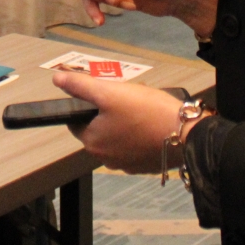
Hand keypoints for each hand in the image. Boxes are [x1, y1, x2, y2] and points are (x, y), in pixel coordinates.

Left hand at [50, 71, 188, 173]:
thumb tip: (57, 79)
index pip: (78, 120)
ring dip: (125, 122)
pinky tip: (152, 123)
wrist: (187, 136)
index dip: (90, 103)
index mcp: (93, 143)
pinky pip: (135, 145)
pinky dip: (139, 134)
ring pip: (118, 135)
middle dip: (110, 112)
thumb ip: (81, 86)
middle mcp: (106, 159)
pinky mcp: (145, 165)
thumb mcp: (110, 93)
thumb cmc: (147, 112)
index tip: (108, 95)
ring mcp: (127, 165)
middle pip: (99, 128)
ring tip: (143, 109)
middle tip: (129, 99)